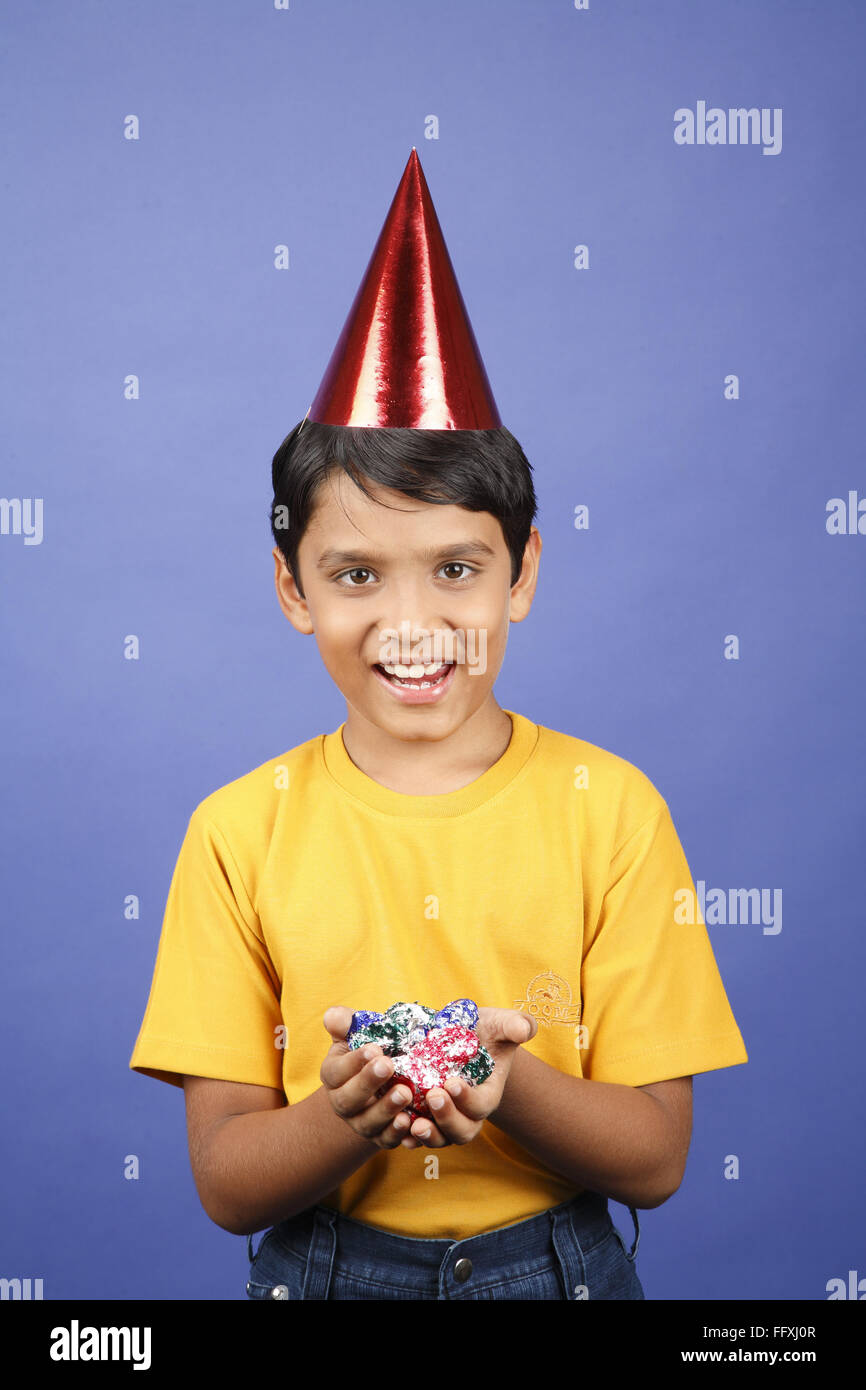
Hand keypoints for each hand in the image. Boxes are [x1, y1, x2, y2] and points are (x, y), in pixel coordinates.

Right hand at [321, 1006, 425, 1150]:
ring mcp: (361, 1123)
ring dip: (386, 1109)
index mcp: (333, 1076)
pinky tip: (411, 1122)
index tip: (375, 1049)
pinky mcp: (380, 1137)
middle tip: (388, 1066)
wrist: (382, 1082)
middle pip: (349, 1100)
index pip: (336, 1072)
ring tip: (405, 1093)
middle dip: (368, 1083)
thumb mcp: (355, 1035)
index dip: (354, 1062)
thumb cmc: (369, 1053)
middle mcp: (343, 1103)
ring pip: (368, 1123)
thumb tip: (332, 1016)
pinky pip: (386, 1140)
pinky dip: (397, 1134)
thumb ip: (345, 1024)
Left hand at [400, 1007, 537, 1148]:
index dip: (468, 1099)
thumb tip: (523, 1030)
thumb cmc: (484, 1030)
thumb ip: (515, 1025)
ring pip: (441, 1138)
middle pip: (463, 1131)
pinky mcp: (424, 1116)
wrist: (460, 1036)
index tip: (451, 1082)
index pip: (481, 1106)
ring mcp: (446, 1117)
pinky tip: (399, 1129)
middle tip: (432, 1095)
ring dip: (428, 1135)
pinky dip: (408, 1136)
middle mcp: (468, 1113)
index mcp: (488, 1094)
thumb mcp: (500, 1023)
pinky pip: (417, 1135)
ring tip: (413, 1124)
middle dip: (447, 1118)